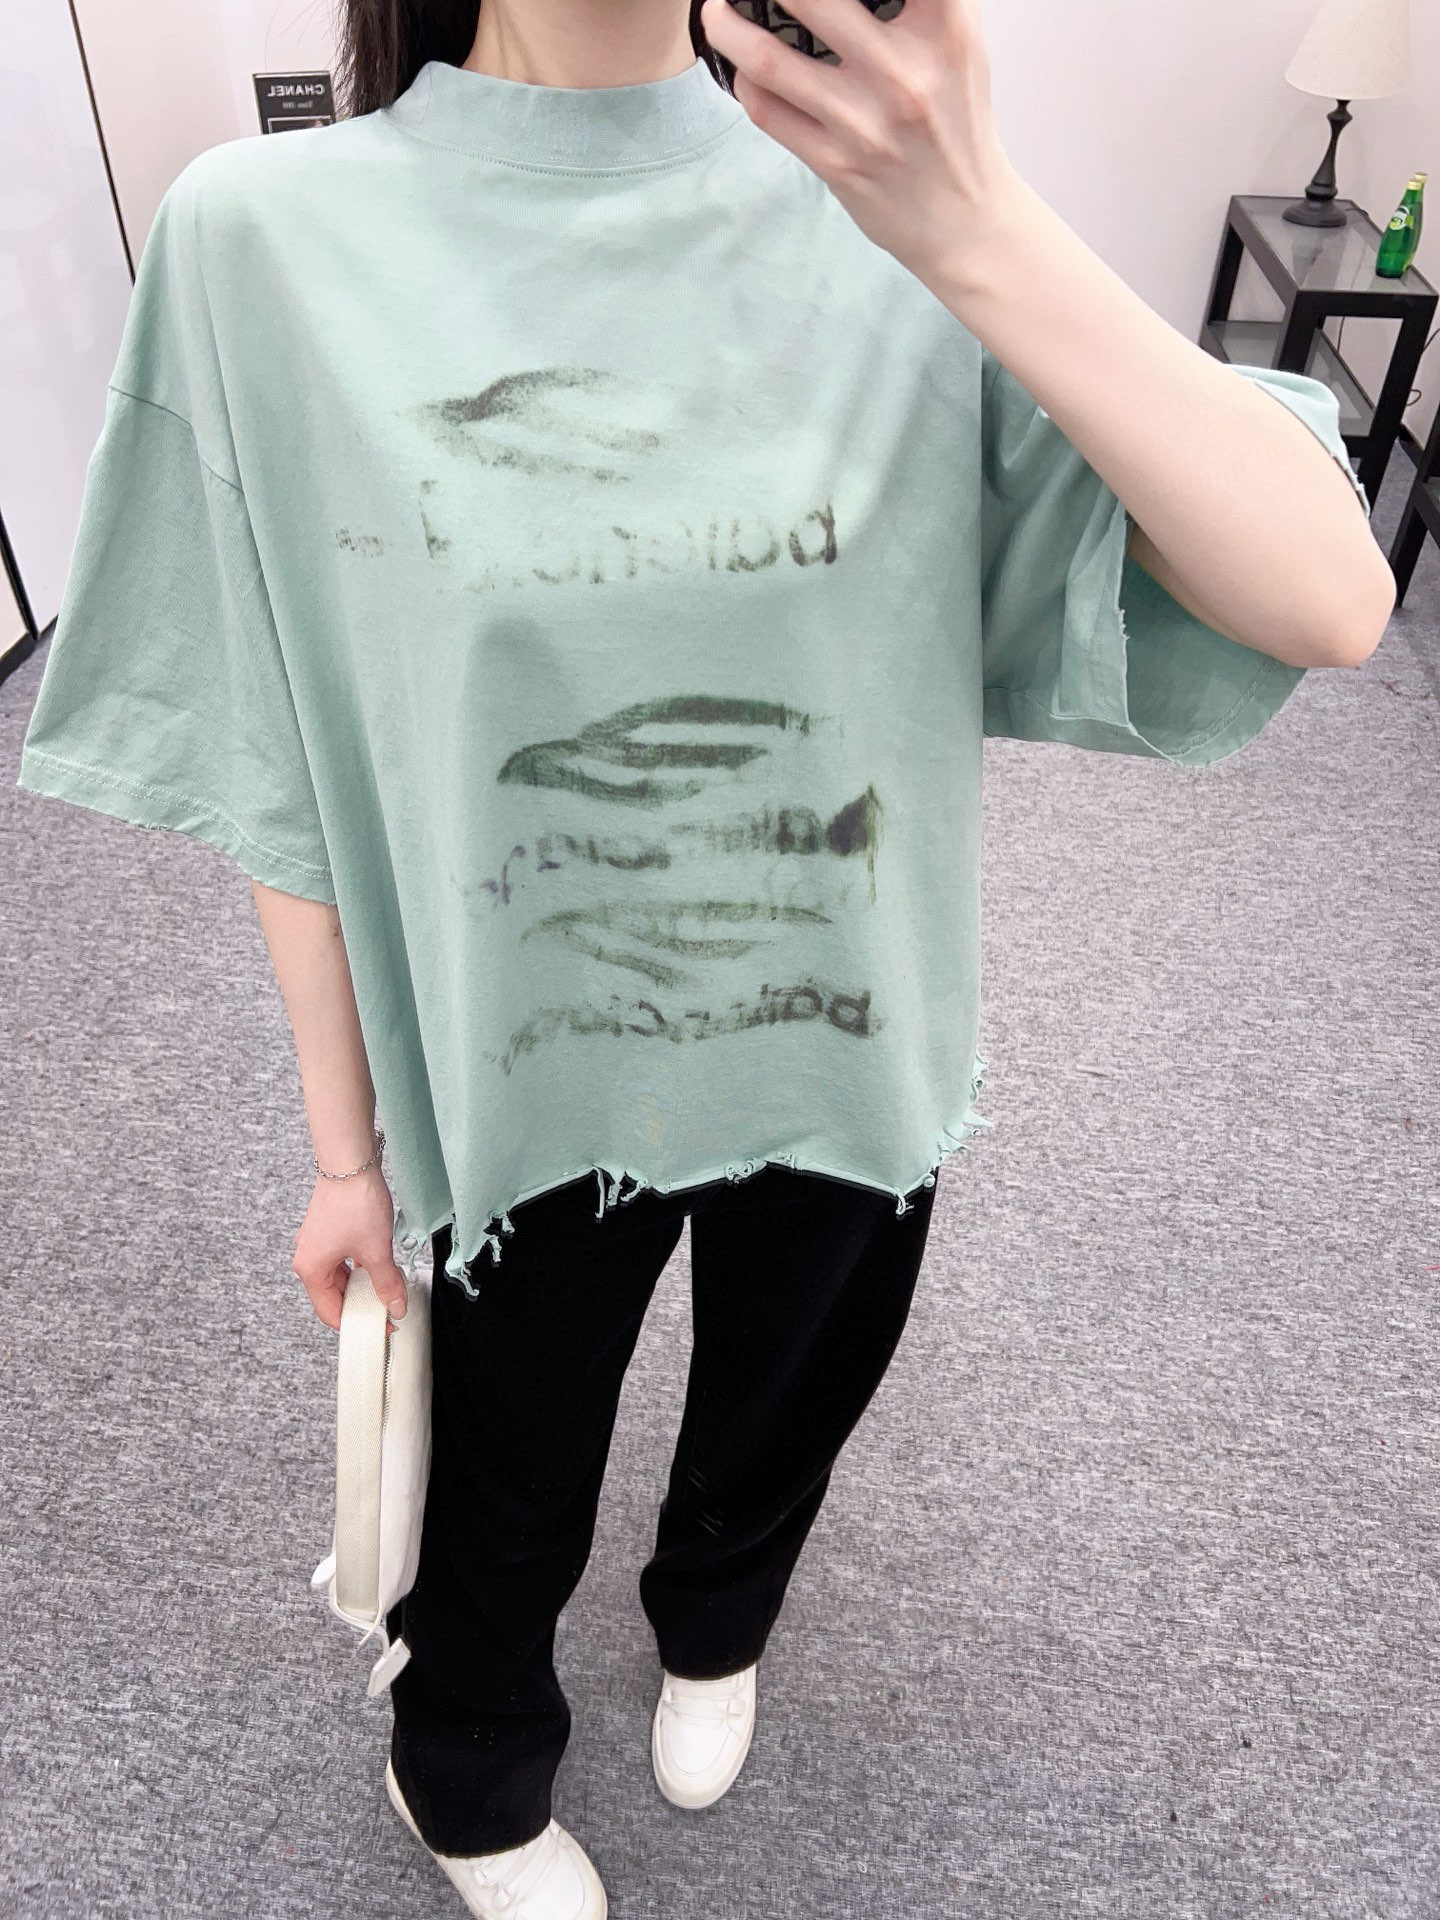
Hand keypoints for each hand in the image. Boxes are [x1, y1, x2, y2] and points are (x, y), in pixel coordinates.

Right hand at [292, 1164, 410, 1331]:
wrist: (350, 1161)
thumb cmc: (354, 1202)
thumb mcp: (376, 1250)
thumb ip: (386, 1283)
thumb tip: (395, 1306)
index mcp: (311, 1270)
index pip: (330, 1313)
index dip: (357, 1323)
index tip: (382, 1325)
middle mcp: (308, 1257)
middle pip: (333, 1295)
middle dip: (360, 1304)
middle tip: (386, 1308)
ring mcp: (316, 1243)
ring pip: (339, 1276)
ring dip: (361, 1284)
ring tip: (387, 1286)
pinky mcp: (327, 1229)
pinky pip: (342, 1259)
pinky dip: (359, 1266)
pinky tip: (379, 1265)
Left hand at [699, 0, 1022, 289]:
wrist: (964, 221)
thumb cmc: (956, 123)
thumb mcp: (960, 45)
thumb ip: (924, 1)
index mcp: (943, 31)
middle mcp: (903, 73)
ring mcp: (864, 123)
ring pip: (768, 58)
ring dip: (727, 27)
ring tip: (717, 10)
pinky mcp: (836, 164)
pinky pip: (768, 111)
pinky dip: (744, 82)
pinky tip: (742, 67)